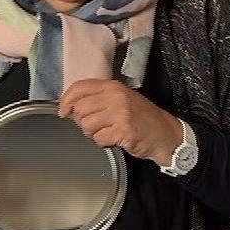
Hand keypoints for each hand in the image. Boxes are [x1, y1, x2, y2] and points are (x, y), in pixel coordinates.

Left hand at [58, 78, 183, 166]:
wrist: (165, 134)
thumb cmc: (142, 119)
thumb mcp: (121, 100)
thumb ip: (99, 99)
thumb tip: (71, 107)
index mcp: (113, 87)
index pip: (80, 87)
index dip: (66, 100)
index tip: (63, 111)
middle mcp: (116, 96)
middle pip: (80, 109)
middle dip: (83, 122)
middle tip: (98, 126)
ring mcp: (120, 113)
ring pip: (86, 125)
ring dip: (93, 134)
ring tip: (108, 132)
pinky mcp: (123, 130)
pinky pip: (98, 139)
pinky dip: (104, 143)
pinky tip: (115, 139)